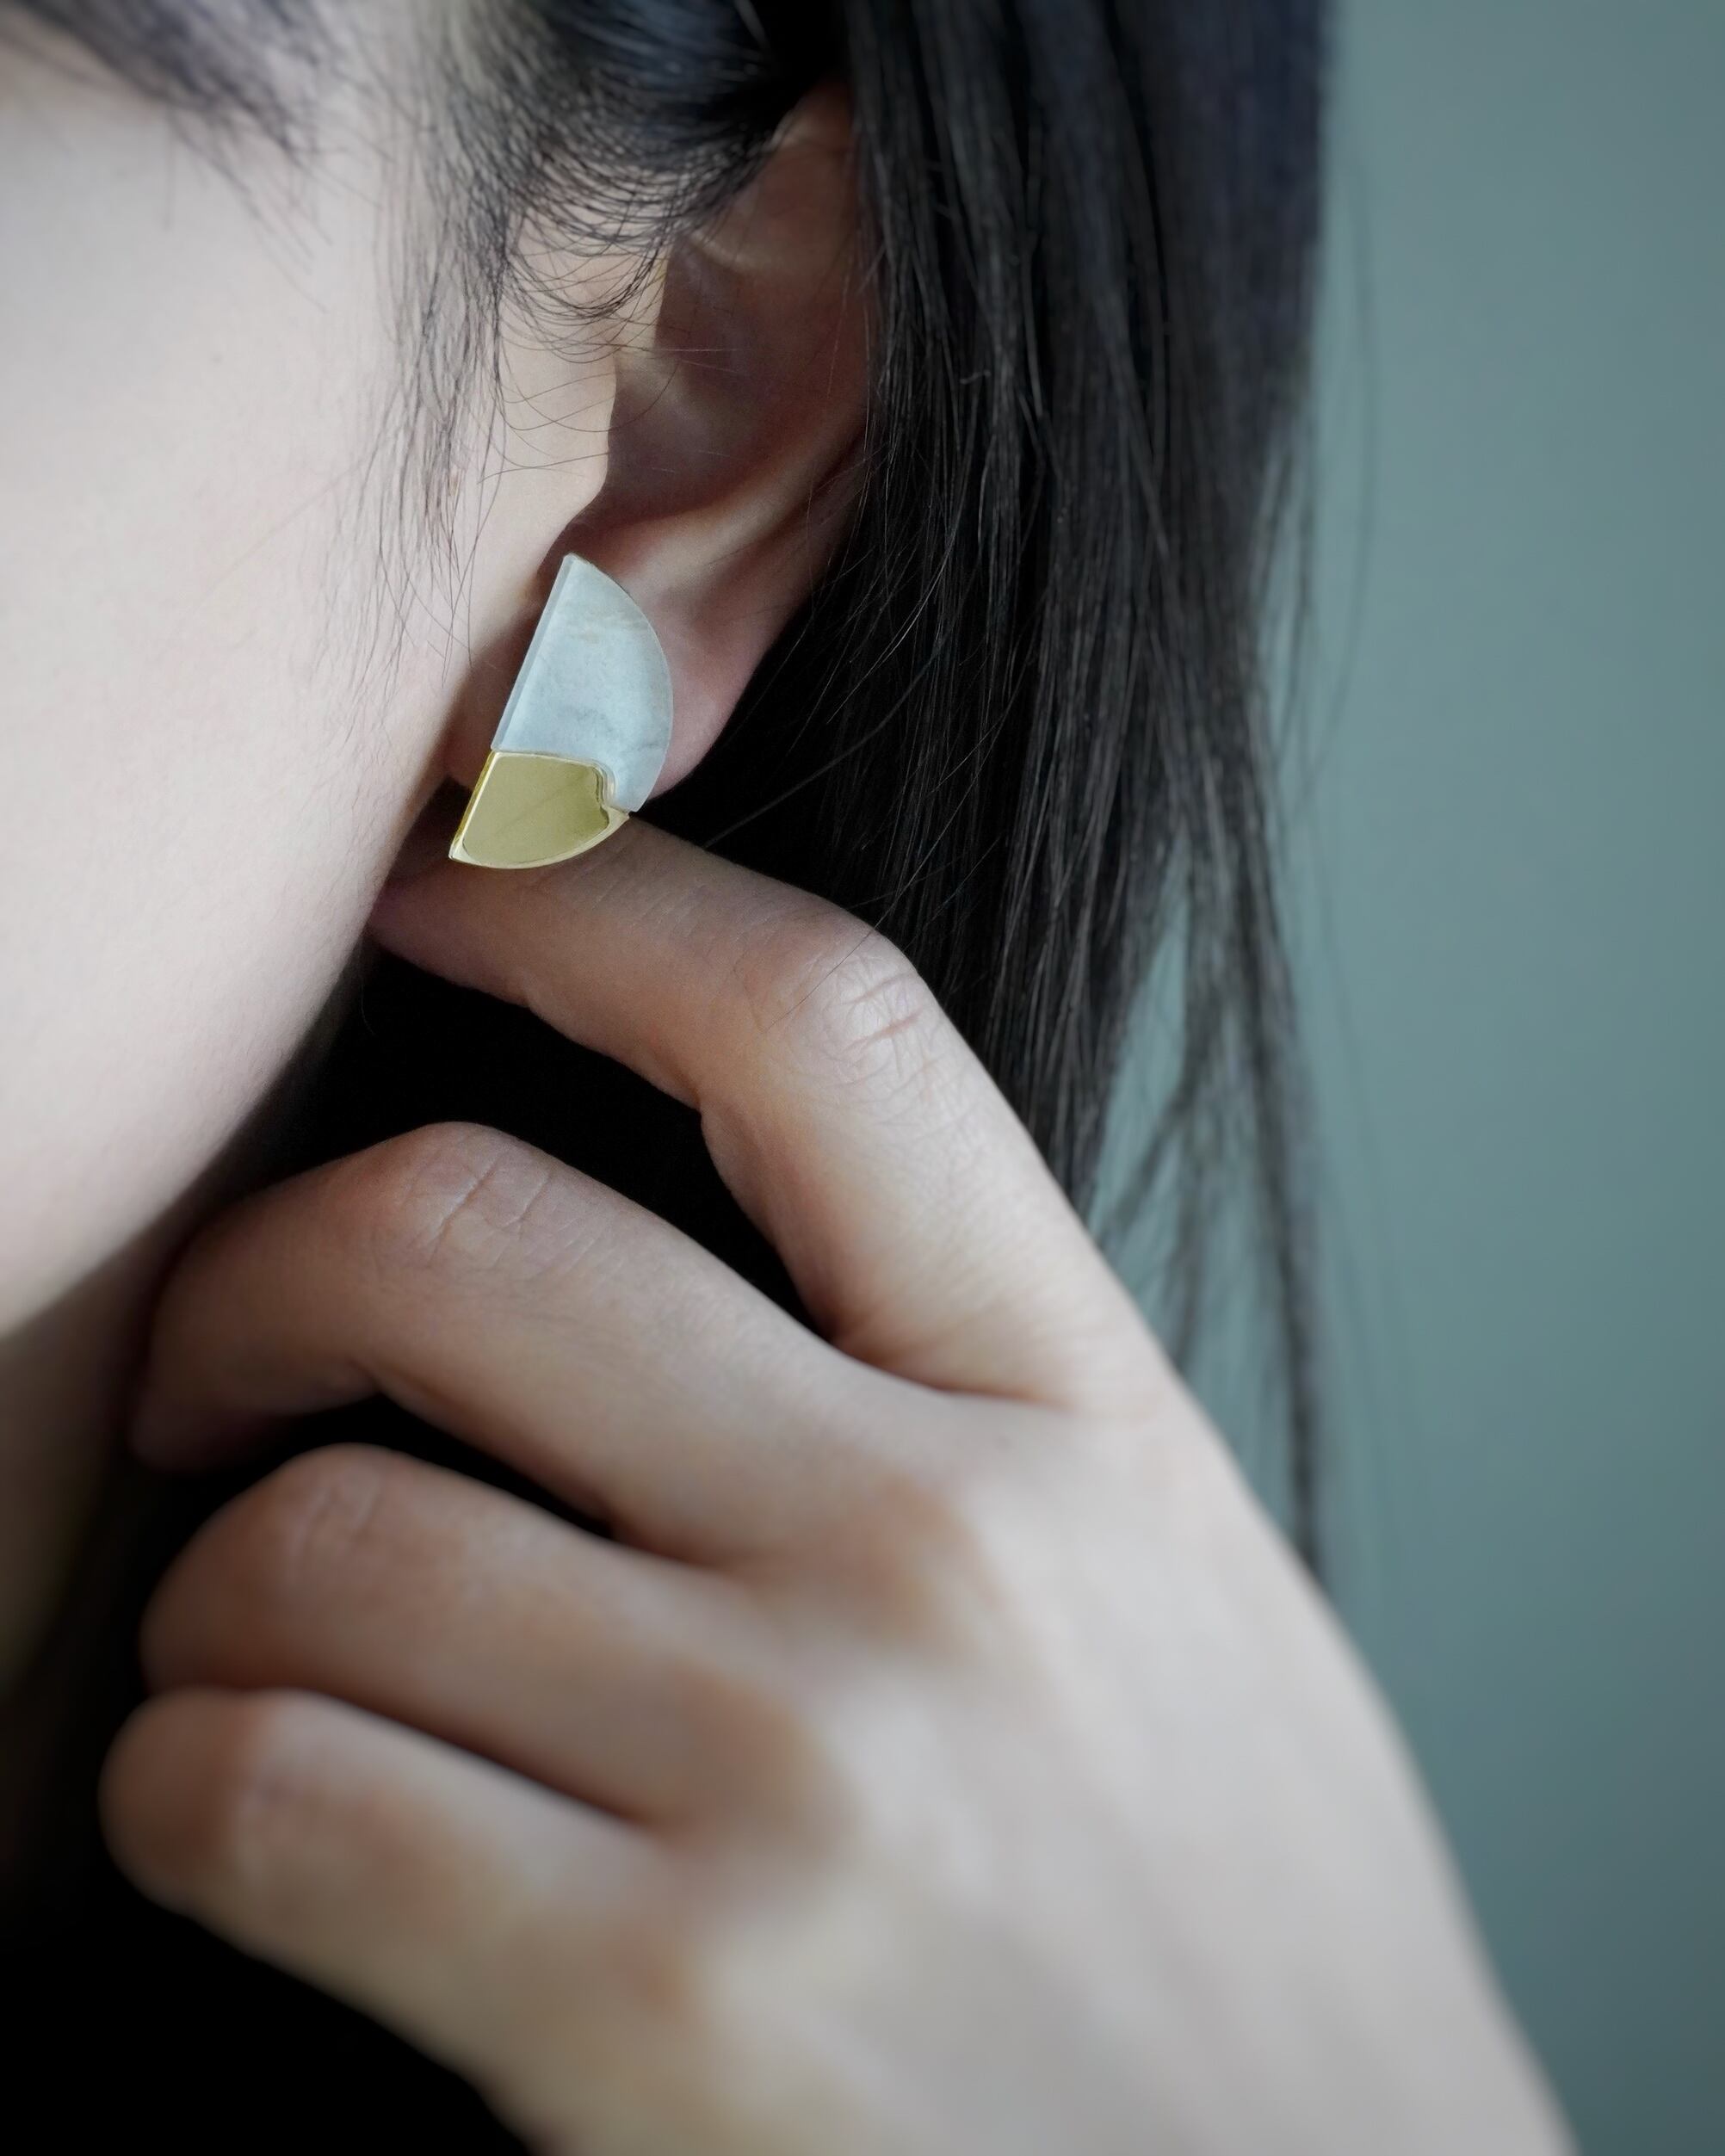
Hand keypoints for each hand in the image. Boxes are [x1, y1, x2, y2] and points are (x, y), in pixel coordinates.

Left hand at [103, 821, 1568, 2154]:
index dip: (585, 891)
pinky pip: (272, 1795)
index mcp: (1080, 1414)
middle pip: (466, 1236)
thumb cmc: (1234, 1926)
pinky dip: (189, 1784)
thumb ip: (968, 1396)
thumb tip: (687, 1230)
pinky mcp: (651, 2014)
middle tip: (222, 1360)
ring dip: (211, 1587)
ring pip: (318, 1540)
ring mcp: (793, 1777)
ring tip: (248, 1645)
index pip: (816, 1027)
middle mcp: (931, 1552)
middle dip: (262, 1269)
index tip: (439, 875)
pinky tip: (241, 1812)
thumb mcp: (1174, 1586)